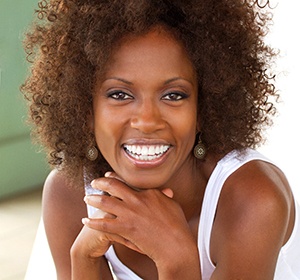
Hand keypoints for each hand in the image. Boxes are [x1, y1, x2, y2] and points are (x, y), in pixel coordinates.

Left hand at [82, 172, 197, 266]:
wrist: (174, 245)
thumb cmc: (177, 226)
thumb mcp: (172, 205)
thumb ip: (164, 196)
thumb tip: (166, 191)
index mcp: (148, 192)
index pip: (127, 181)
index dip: (114, 177)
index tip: (107, 175)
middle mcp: (136, 200)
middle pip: (112, 186)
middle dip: (100, 182)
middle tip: (94, 182)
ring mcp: (129, 214)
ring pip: (105, 202)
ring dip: (93, 199)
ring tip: (87, 198)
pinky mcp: (124, 228)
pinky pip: (103, 224)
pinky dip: (93, 222)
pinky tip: (86, 221)